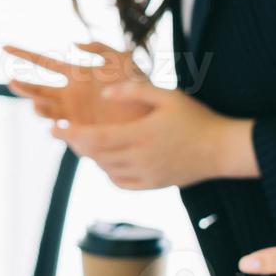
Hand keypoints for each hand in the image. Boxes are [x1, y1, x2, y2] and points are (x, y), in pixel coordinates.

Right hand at [5, 41, 149, 125]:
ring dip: (39, 106)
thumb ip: (101, 48)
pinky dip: (56, 126)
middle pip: (38, 89)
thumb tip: (74, 44)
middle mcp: (69, 95)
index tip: (4, 47)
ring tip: (37, 105)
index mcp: (75, 75)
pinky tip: (56, 124)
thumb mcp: (123, 61)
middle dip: (24, 86)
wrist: (153, 119)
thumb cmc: (140, 88)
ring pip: (46, 109)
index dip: (24, 54)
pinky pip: (62, 129)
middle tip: (11, 82)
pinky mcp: (81, 132)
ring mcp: (73, 114)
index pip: (44, 63)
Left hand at [49, 77, 255, 188]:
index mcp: (140, 135)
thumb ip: (133, 91)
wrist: (223, 149)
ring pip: (106, 170)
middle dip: (76, 144)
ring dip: (91, 158)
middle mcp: (140, 158)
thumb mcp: (166, 95)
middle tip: (64, 132)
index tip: (52, 128)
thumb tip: (103, 92)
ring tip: (83, 143)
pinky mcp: (154, 185)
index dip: (70, 135)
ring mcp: (147, 175)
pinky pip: (121, 183)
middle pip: (95, 155)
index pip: (94, 138)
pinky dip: (108, 172)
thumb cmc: (196, 117)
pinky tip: (106, 161)